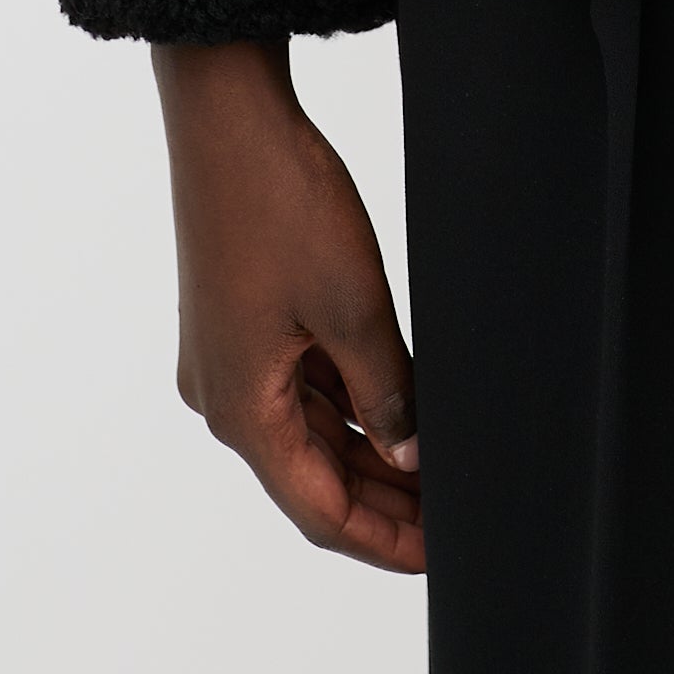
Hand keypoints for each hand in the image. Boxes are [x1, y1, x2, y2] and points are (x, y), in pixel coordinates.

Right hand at [152, 40, 422, 572]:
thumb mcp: (353, 305)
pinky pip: (297, 386)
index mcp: (242, 410)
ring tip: (435, 468)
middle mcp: (224, 397)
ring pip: (307, 432)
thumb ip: (385, 390)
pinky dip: (346, 404)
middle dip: (383, 501)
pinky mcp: (238, 323)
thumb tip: (409, 452)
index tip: (437, 555)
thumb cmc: (278, 202)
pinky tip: (395, 407)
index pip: (320, 509)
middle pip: (312, 477)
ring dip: (368, 452)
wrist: (226, 117)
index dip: (383, 539)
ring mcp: (228, 359)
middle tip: (450, 519)